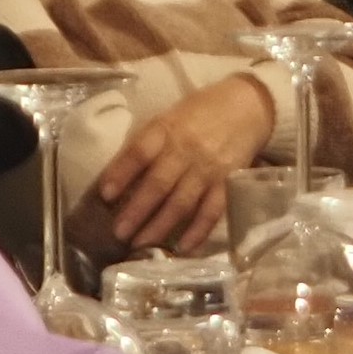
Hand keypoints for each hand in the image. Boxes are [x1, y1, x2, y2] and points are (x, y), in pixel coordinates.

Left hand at [93, 73, 277, 252]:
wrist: (247, 106)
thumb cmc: (199, 112)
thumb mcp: (169, 117)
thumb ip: (148, 142)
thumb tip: (118, 175)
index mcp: (167, 129)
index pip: (140, 152)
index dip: (122, 173)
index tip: (105, 195)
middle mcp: (187, 150)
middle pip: (159, 184)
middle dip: (137, 211)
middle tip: (119, 233)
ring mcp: (208, 169)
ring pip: (182, 202)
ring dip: (160, 226)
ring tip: (141, 244)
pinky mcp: (227, 183)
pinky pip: (212, 211)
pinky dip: (198, 231)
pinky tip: (183, 248)